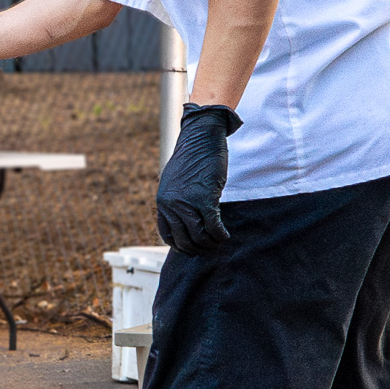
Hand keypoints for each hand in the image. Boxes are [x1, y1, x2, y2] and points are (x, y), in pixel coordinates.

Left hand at [156, 103, 241, 256]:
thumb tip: (183, 217)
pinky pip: (213, 226)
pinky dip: (220, 235)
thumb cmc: (192, 159)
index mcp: (162, 202)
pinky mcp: (204, 198)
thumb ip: (176, 199)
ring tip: (220, 242)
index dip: (181, 246)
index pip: (167, 235)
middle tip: (211, 249)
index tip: (194, 247)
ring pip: (199, 236)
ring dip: (211, 244)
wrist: (200, 139)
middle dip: (199, 249)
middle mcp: (171, 205)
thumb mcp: (176, 181)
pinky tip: (226, 236)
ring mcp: (186, 203)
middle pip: (184, 240)